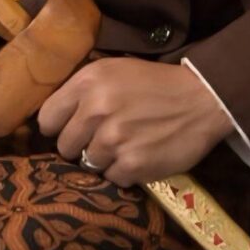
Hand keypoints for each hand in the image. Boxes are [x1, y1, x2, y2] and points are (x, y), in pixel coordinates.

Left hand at [35, 60, 232, 183]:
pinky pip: (111, 179)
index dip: (57, 126)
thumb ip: (83, 90)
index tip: (71, 128)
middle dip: (81, 144)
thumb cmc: (156, 83)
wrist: (202, 99)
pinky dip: (124, 172)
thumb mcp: (115, 70)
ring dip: (105, 159)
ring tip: (127, 144)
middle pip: (64, 146)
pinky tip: (140, 155)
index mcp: (89, 81)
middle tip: (105, 136)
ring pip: (87, 164)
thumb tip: (51, 116)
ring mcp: (114, 140)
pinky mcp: (132, 165)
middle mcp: (97, 110)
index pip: (46, 118)